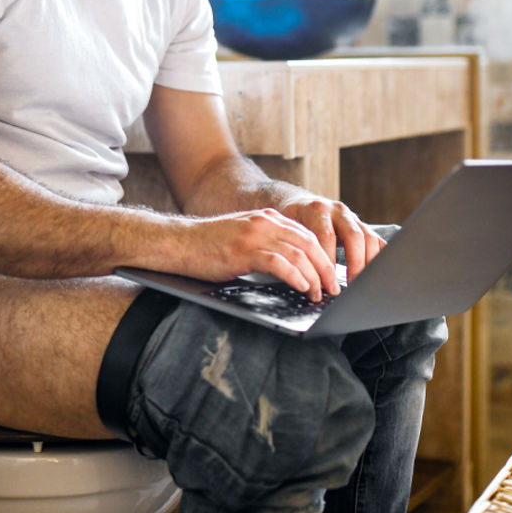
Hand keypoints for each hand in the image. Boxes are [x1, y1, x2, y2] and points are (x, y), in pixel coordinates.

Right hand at [171, 209, 339, 300]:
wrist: (179, 242)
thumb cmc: (209, 246)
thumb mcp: (245, 238)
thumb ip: (268, 245)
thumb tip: (293, 268)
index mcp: (268, 218)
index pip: (307, 235)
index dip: (324, 256)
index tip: (331, 275)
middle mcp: (265, 222)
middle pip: (309, 244)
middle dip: (325, 268)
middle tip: (332, 289)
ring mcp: (255, 235)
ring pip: (298, 254)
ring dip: (314, 277)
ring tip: (319, 294)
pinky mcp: (244, 251)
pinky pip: (279, 263)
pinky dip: (295, 276)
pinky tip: (302, 287)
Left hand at [275, 195, 384, 285]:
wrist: (298, 203)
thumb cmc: (292, 220)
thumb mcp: (289, 230)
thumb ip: (298, 247)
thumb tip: (304, 278)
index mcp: (317, 210)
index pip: (327, 237)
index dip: (328, 262)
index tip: (328, 283)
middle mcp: (338, 211)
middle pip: (354, 235)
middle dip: (355, 262)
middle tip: (353, 283)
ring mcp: (352, 217)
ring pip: (368, 237)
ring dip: (369, 261)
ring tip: (365, 281)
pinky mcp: (361, 225)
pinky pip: (376, 239)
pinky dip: (380, 255)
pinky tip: (378, 271)